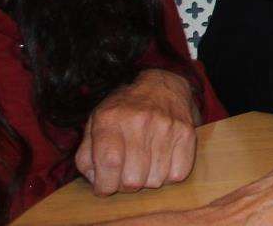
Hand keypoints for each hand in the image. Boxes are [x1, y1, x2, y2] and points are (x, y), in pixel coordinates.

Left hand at [76, 69, 197, 194]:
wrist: (161, 85)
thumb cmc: (123, 111)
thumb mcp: (95, 123)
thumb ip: (86, 155)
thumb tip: (96, 180)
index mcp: (110, 118)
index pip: (109, 164)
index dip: (105, 185)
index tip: (105, 186)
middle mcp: (140, 120)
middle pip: (132, 179)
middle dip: (126, 185)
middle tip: (125, 173)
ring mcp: (166, 126)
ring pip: (155, 181)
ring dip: (147, 180)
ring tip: (144, 164)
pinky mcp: (186, 133)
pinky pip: (177, 175)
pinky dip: (168, 176)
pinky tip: (161, 162)